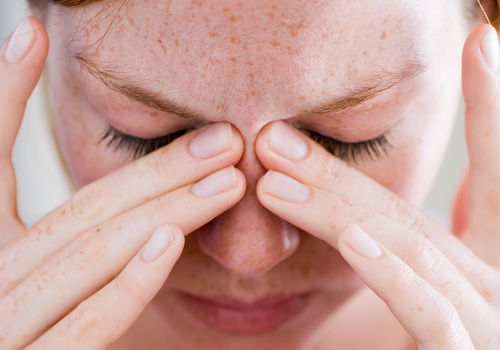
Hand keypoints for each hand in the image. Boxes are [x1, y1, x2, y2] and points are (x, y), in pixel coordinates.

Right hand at [0, 18, 245, 348]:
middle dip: (156, 169)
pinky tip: (170, 240)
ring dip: (164, 208)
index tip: (29, 34)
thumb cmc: (8, 325)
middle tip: (223, 135)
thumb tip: (119, 204)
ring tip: (227, 172)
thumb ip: (44, 228)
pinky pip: (85, 323)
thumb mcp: (12, 267)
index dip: (3, 95)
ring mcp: (2, 326)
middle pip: (81, 209)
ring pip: (92, 253)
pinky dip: (127, 282)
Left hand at [255, 24, 499, 348]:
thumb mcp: (410, 303)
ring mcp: (492, 323)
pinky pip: (429, 311)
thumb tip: (363, 216)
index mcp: (485, 268)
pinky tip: (354, 236)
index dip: (492, 107)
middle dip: (342, 168)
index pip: (493, 175)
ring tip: (275, 165)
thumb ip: (395, 254)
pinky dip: (391, 271)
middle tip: (276, 132)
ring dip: (340, 204)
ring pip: (407, 247)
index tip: (482, 41)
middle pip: (408, 212)